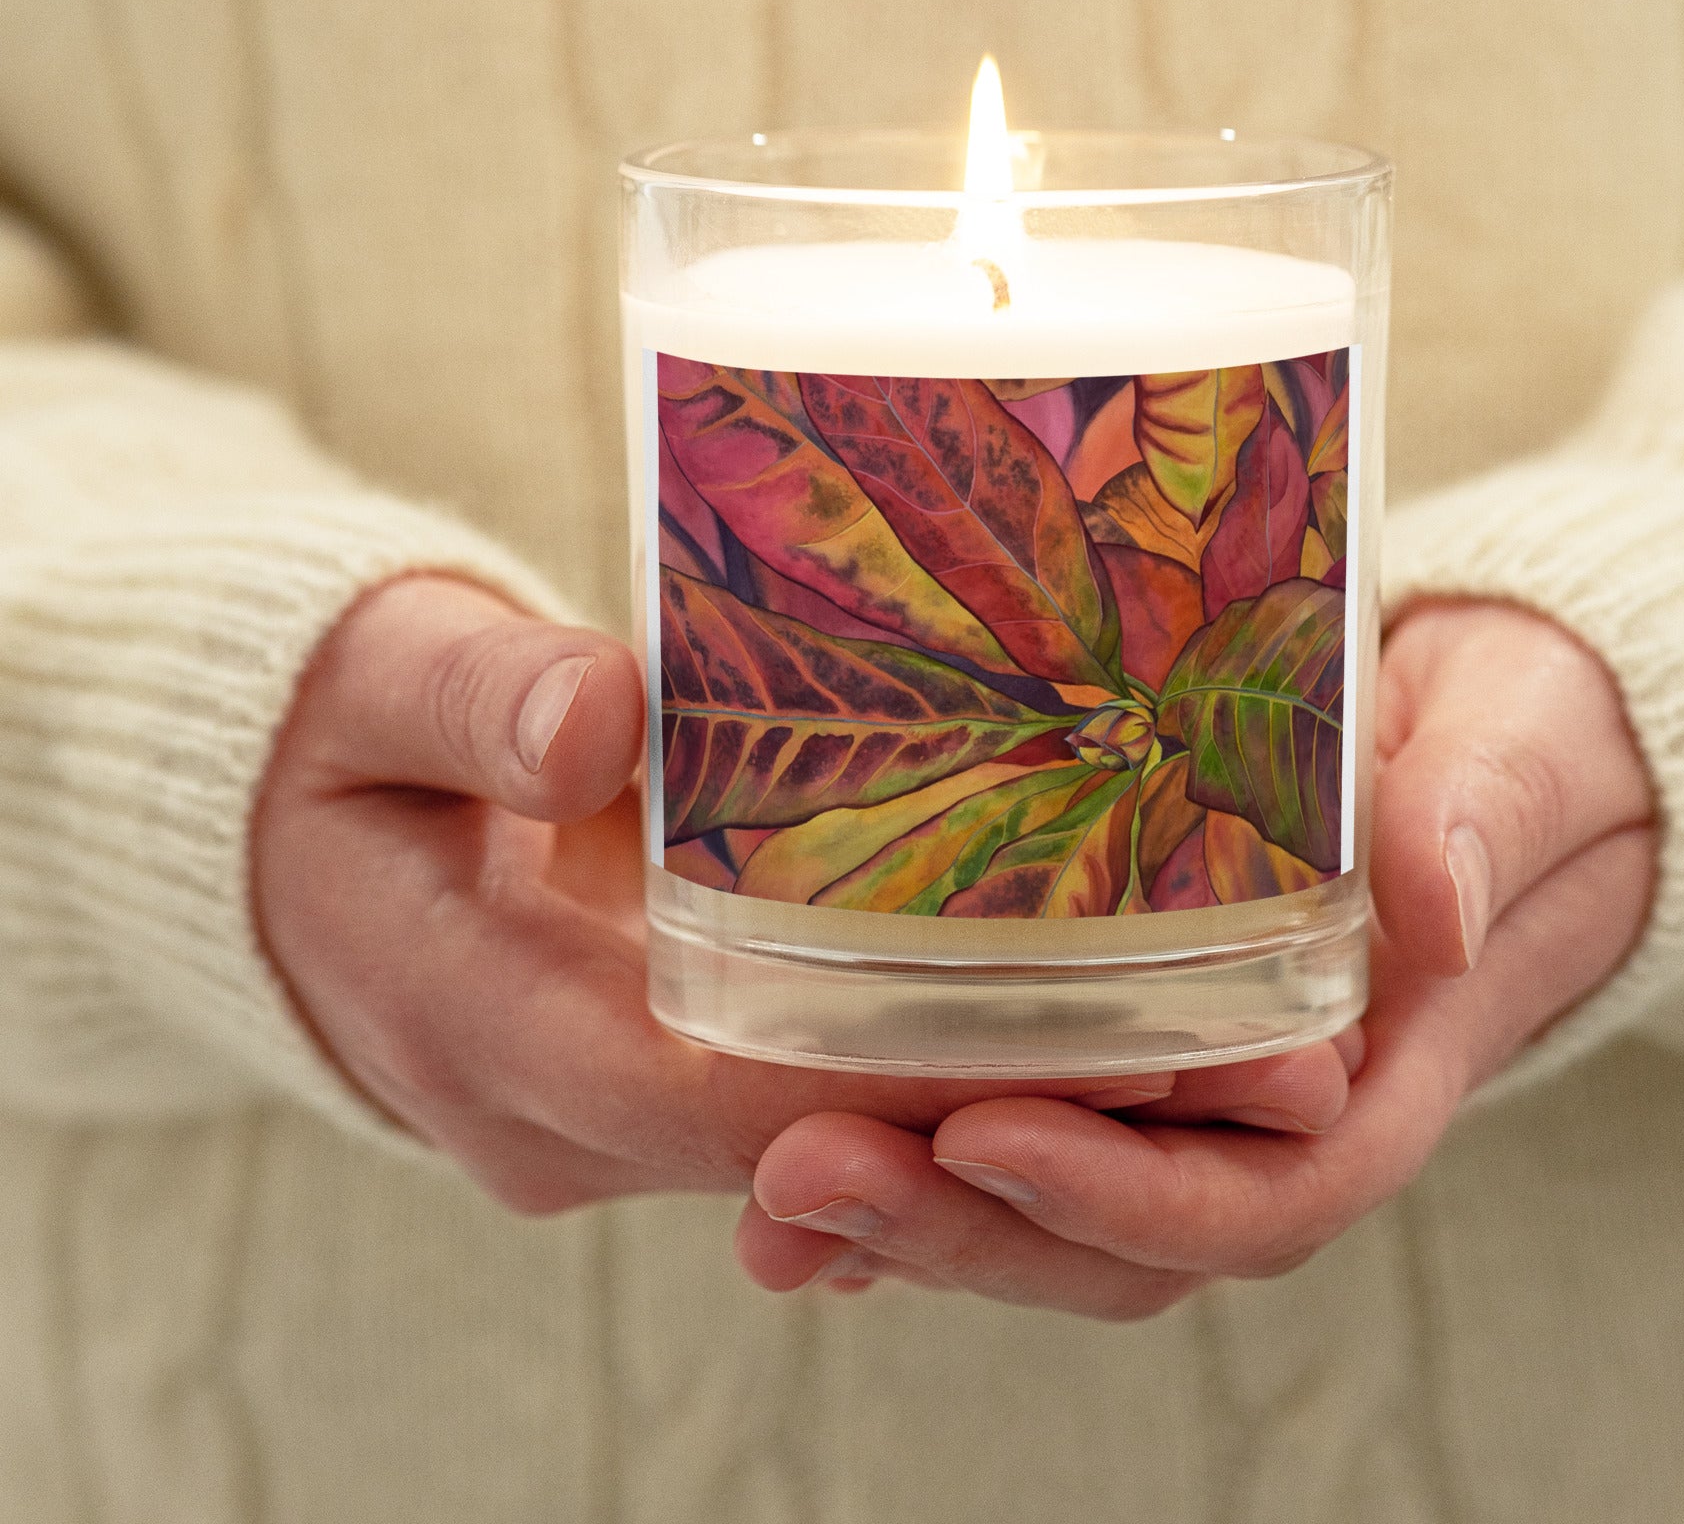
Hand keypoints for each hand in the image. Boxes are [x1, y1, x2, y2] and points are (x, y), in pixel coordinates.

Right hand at [252, 576, 1346, 1222]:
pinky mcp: (657, 1093)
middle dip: (1027, 1114)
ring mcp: (614, 1124)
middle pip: (824, 1150)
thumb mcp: (380, 681)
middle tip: (1246, 1051)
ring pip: (840, 1154)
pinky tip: (1091, 1026)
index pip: (735, 1100)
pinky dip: (944, 1085)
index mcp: (489, 1026)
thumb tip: (596, 715)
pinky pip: (817, 1115)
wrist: (286, 835)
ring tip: (1226, 1042)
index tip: (1107, 1036)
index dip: (926, 1084)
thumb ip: (476, 696)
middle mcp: (565, 1119)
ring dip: (1015, 1114)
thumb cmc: (335, 741)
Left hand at [735, 600, 1657, 1315]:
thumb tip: (1432, 899)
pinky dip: (916, 1161)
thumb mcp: (1517, 750)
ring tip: (766, 1184)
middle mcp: (1283, 1116)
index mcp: (1385, 1072)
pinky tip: (792, 1151)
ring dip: (911, 1217)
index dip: (1123, 1194)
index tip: (985, 1134)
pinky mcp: (1139, 1048)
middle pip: (1124, 1238)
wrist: (1505, 745)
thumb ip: (1483, 815)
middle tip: (800, 1170)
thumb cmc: (1520, 744)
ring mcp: (1204, 1095)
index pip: (1262, 1194)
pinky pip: (1026, 1132)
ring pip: (1056, 1211)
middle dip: (964, 1226)